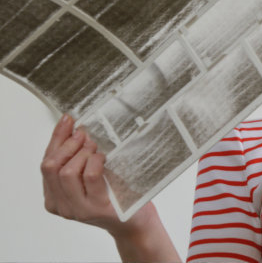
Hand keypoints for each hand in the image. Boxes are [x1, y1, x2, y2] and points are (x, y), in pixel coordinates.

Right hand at [41, 113, 179, 261]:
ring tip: (95, 147)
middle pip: (51, 167)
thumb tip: (74, 127)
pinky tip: (103, 158)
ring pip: (67, 172)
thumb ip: (78, 156)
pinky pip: (90, 176)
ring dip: (82, 153)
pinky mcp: (97, 208)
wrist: (135, 220)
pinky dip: (95, 161)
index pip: (46, 163)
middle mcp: (62, 206)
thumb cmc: (115, 194)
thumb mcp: (91, 174)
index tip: (68, 120)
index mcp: (55, 197)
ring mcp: (78, 209)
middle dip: (67, 144)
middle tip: (84, 134)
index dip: (56, 139)